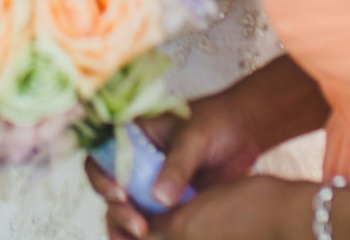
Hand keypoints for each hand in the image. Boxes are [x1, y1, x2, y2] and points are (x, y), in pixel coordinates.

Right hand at [87, 88, 279, 237]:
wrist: (247, 130)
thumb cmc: (217, 120)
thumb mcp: (193, 138)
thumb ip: (176, 167)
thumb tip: (159, 201)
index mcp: (133, 136)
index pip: (102, 157)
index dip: (102, 178)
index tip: (120, 194)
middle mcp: (137, 161)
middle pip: (111, 190)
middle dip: (118, 211)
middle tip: (138, 226)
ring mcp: (152, 182)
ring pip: (128, 209)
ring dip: (128, 226)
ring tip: (142, 237)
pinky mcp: (170, 202)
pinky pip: (153, 220)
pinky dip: (151, 234)